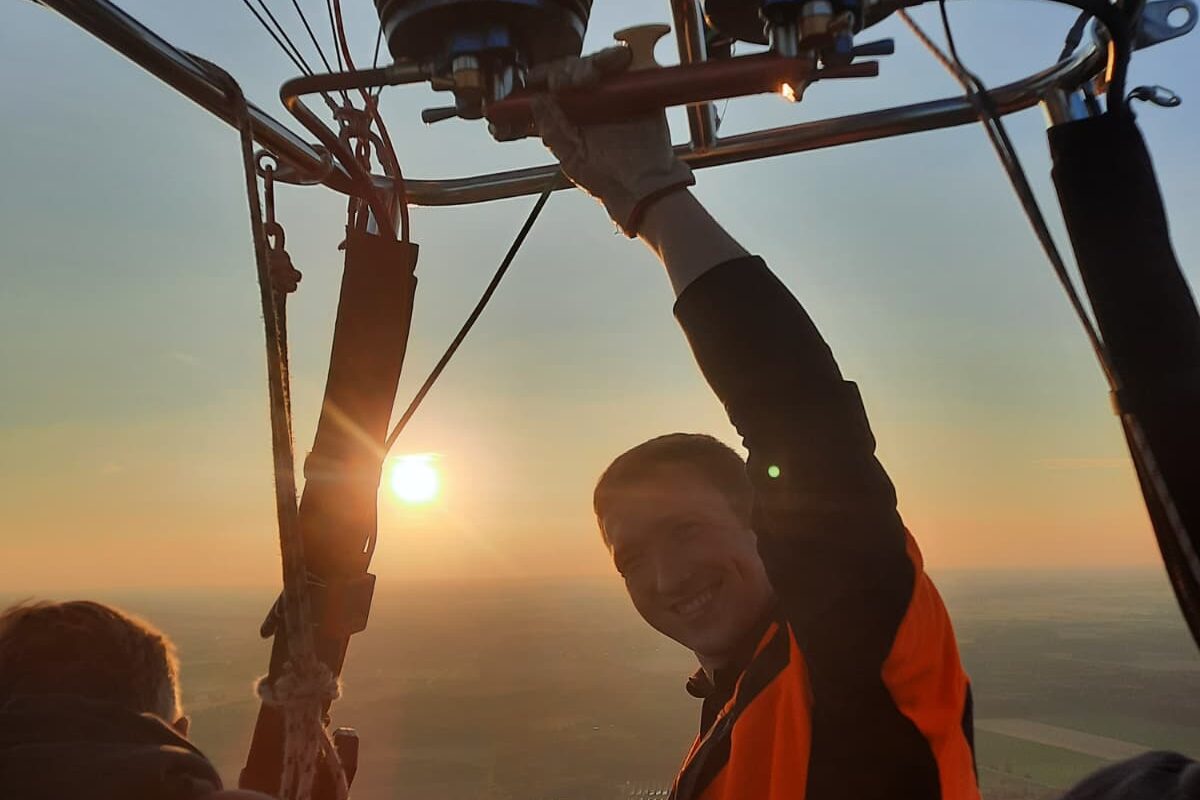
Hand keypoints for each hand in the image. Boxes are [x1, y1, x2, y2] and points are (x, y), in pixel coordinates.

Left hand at [528, 46, 694, 236]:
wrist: (641, 189)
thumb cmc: (608, 180)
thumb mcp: (570, 158)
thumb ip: (552, 131)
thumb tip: (536, 101)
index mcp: (574, 113)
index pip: (555, 83)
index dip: (544, 76)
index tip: (534, 79)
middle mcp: (594, 99)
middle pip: (574, 67)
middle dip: (564, 70)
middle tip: (562, 84)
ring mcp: (617, 91)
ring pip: (597, 61)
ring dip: (586, 65)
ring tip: (583, 80)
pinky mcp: (640, 87)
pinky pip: (628, 61)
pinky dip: (615, 57)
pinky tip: (604, 69)